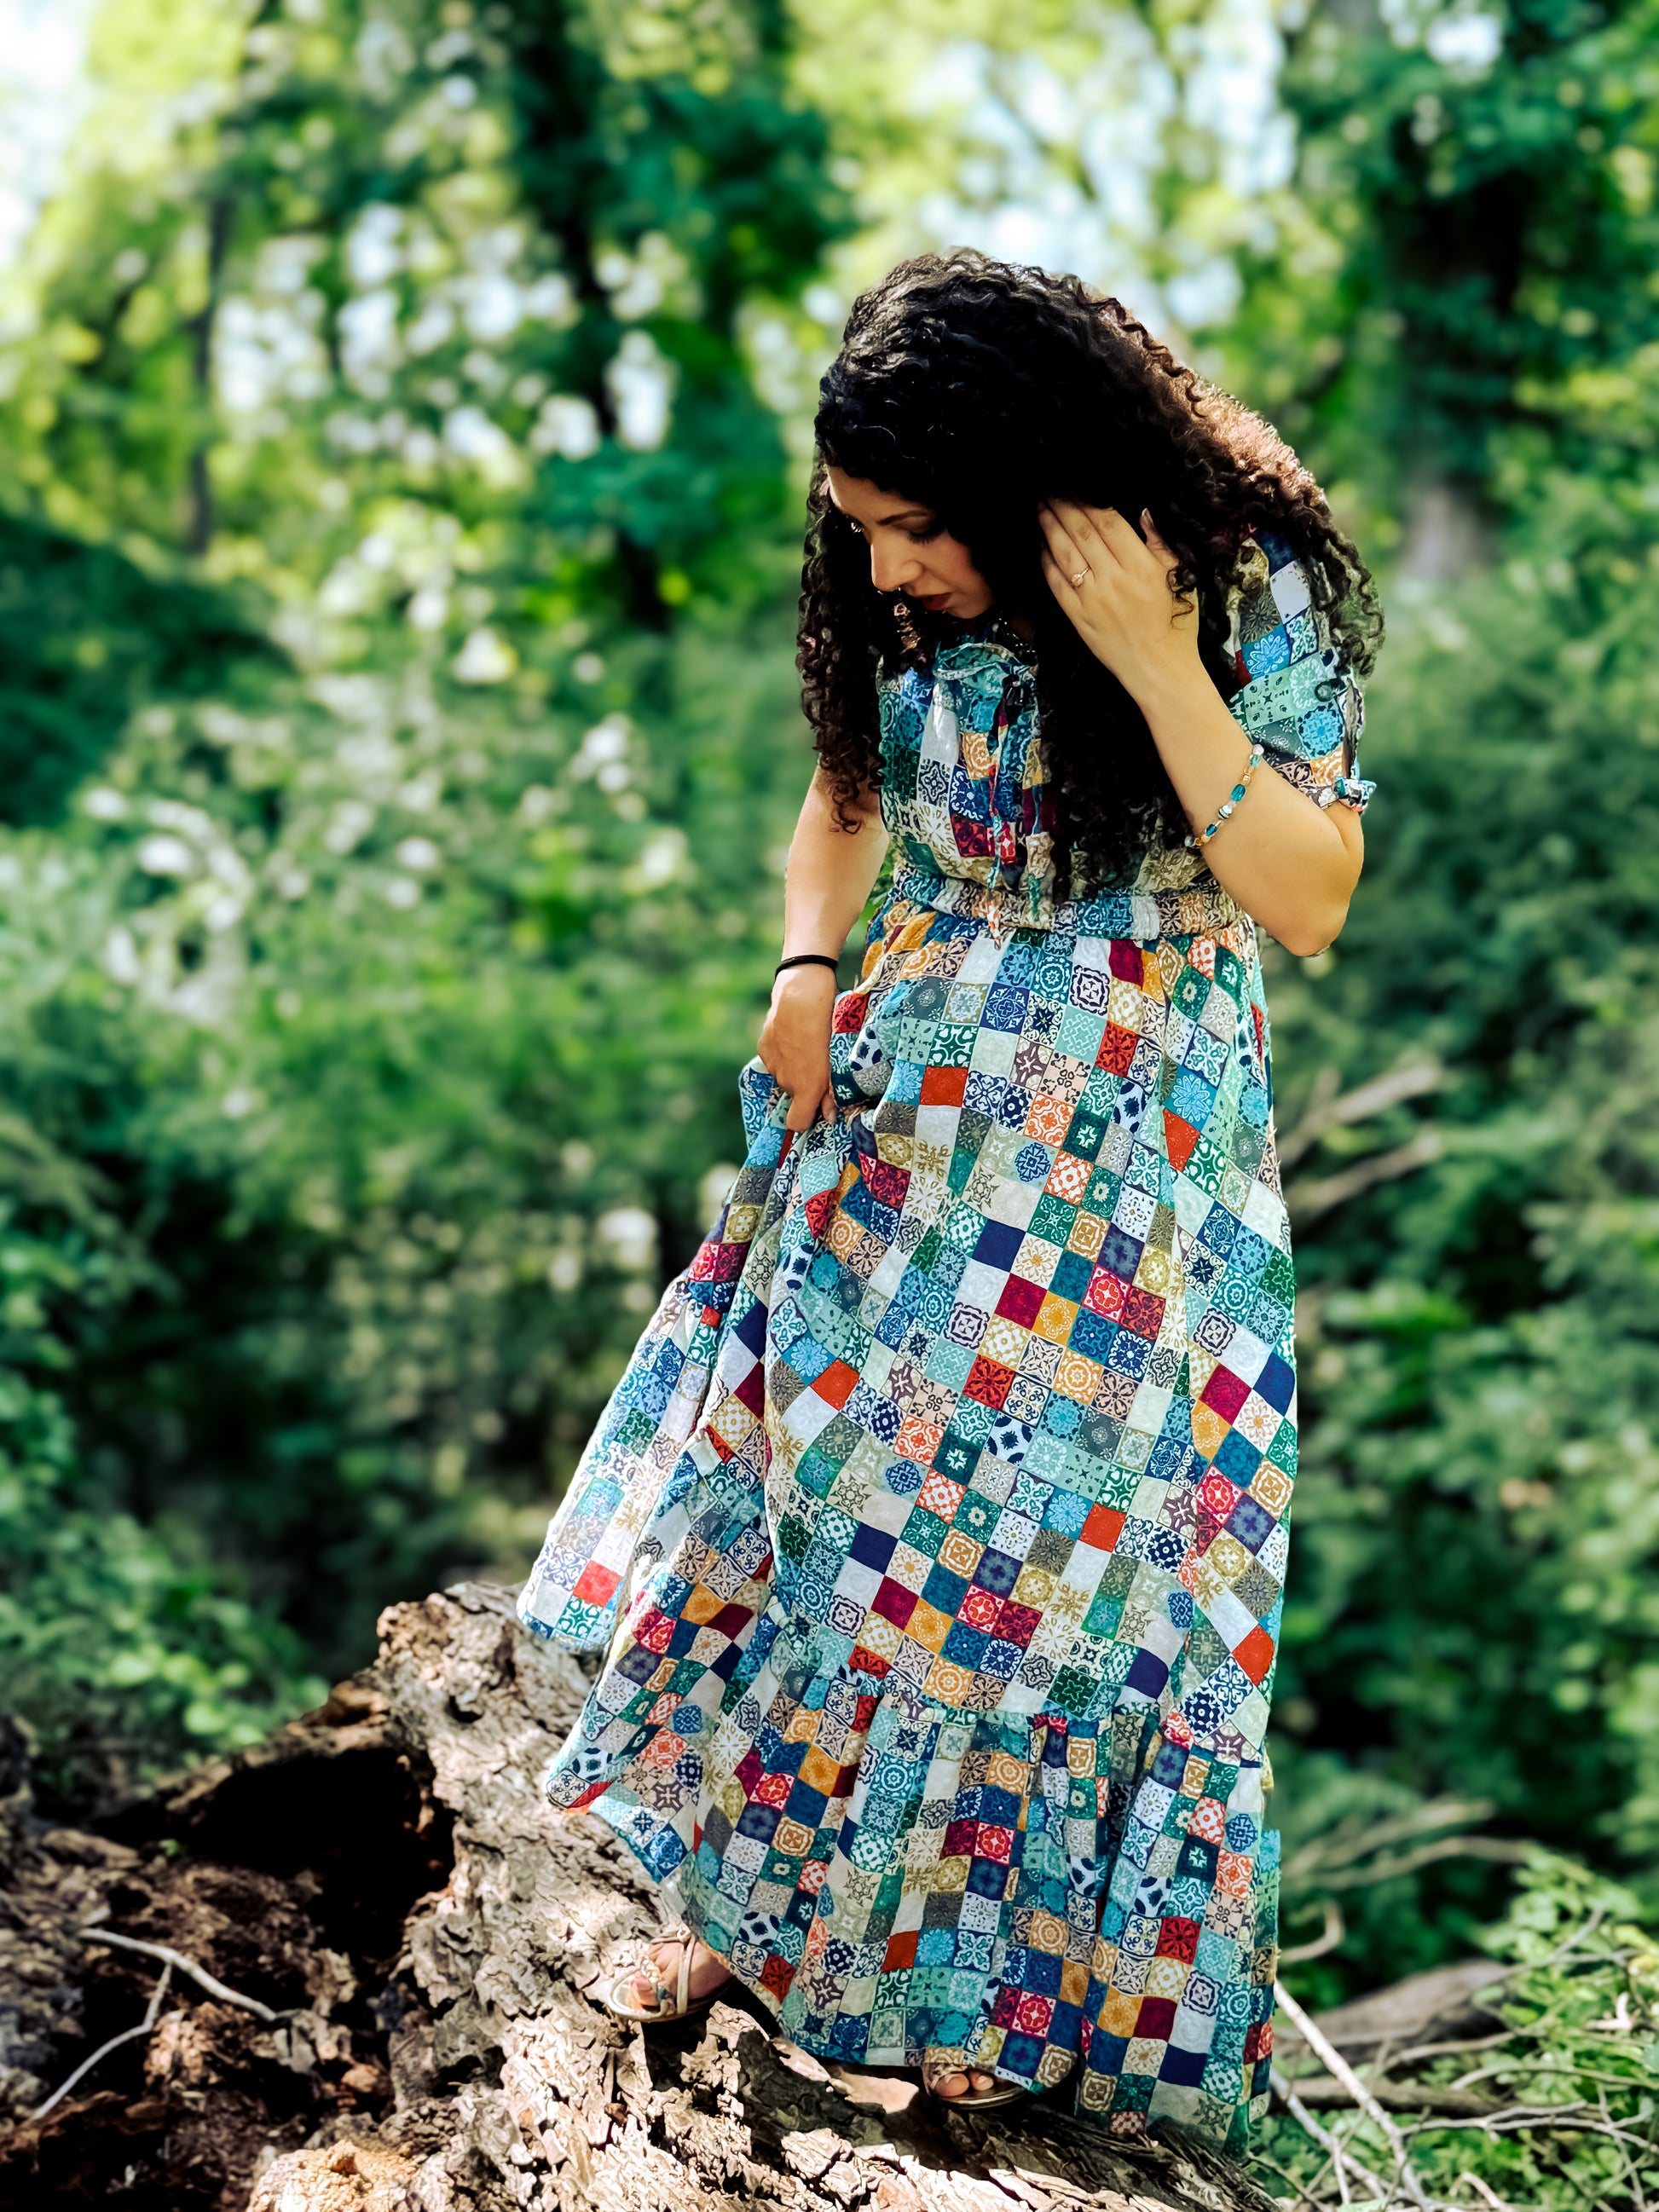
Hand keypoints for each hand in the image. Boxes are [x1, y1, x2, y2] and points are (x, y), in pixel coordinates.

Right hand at [757, 966, 837, 1130]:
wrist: (801, 998)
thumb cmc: (828, 1029)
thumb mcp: (837, 1061)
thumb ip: (831, 1092)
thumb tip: (830, 1116)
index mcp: (806, 1089)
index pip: (796, 1124)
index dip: (804, 1120)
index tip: (815, 1108)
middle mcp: (786, 1082)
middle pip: (793, 1095)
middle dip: (804, 1086)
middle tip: (818, 1064)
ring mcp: (773, 1066)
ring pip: (783, 1075)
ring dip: (793, 1068)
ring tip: (806, 1046)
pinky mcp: (763, 1049)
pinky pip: (774, 1059)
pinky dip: (782, 1053)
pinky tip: (792, 1036)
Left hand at [1038, 501, 1201, 707]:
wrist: (1159, 668)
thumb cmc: (1176, 622)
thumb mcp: (1179, 576)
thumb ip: (1160, 542)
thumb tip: (1144, 511)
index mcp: (1141, 566)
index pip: (1108, 522)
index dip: (1088, 500)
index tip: (1075, 486)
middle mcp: (1113, 579)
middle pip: (1081, 532)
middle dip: (1062, 507)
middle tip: (1048, 489)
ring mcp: (1091, 598)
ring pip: (1064, 553)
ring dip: (1048, 527)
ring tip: (1039, 508)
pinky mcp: (1077, 616)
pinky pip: (1056, 582)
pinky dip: (1046, 560)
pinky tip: (1040, 544)